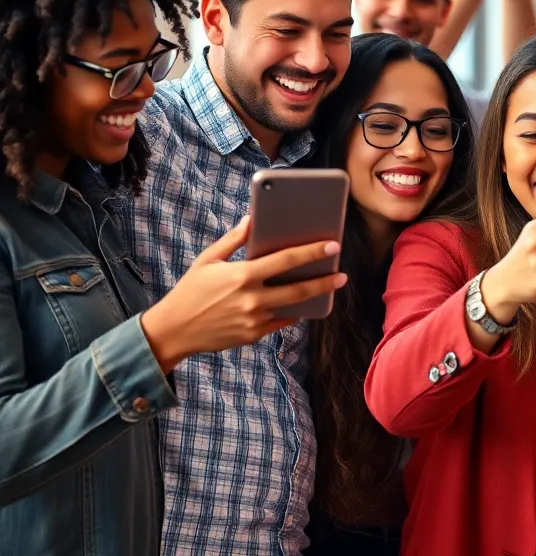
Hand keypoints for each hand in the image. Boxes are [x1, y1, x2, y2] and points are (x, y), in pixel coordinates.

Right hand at [140, 217, 347, 372]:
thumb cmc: (190, 290)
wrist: (174, 330)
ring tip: (329, 287)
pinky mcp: (253, 335)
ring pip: (293, 307)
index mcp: (242, 275)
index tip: (332, 246)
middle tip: (342, 275)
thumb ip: (233, 240)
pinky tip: (304, 303)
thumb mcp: (208, 260)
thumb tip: (251, 219)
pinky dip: (294, 312)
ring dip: (313, 297)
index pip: (285, 260)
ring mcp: (254, 320)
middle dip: (325, 281)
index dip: (312, 252)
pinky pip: (281, 322)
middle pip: (298, 289)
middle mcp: (251, 299)